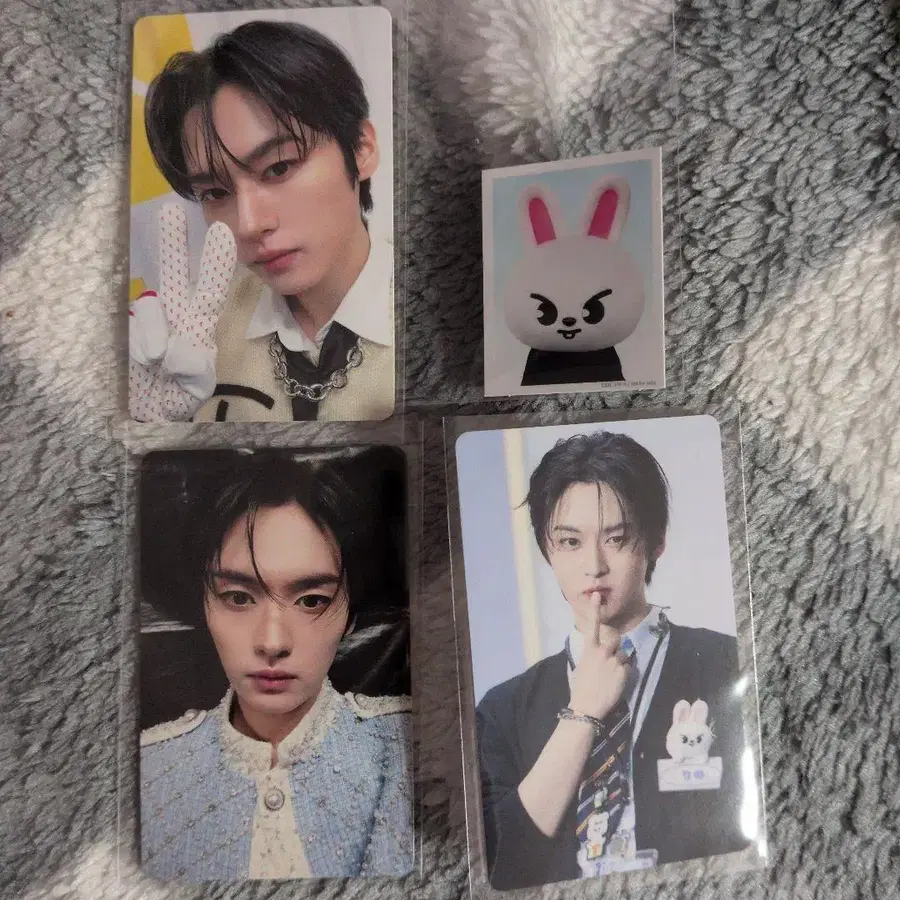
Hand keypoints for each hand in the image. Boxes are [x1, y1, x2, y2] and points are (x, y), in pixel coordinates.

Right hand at [129, 203, 235, 421]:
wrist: (144, 412)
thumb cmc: (176, 396)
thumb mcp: (195, 387)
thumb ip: (193, 367)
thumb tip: (172, 345)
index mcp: (198, 325)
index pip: (211, 291)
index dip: (215, 264)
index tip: (221, 233)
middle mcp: (173, 315)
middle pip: (174, 275)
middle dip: (171, 244)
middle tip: (170, 211)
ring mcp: (146, 321)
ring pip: (150, 313)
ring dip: (156, 341)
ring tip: (160, 367)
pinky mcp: (123, 330)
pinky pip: (135, 333)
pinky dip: (142, 351)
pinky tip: (144, 364)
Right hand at [568, 591, 630, 719]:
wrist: (587, 706)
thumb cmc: (580, 687)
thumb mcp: (581, 666)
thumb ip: (591, 655)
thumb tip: (598, 652)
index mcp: (589, 649)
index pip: (593, 626)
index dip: (595, 609)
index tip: (597, 595)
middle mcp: (603, 652)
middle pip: (617, 640)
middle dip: (617, 647)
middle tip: (611, 660)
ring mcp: (614, 661)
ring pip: (624, 655)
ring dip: (621, 662)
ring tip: (612, 676)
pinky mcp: (624, 672)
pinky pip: (628, 667)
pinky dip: (624, 673)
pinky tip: (616, 682)